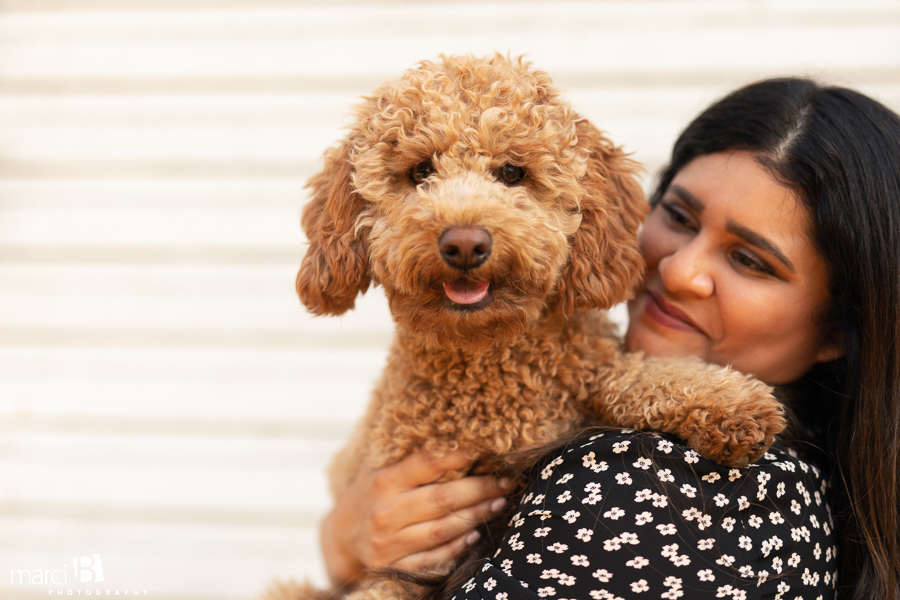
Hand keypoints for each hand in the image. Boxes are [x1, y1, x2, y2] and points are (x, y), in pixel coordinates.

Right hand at [320, 450, 508, 586]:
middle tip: (504, 481)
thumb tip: (455, 437)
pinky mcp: (394, 567)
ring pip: (443, 529)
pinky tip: (476, 534)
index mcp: (382, 482)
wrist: (341, 538)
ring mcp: (389, 543)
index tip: (485, 450)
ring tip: (499, 503)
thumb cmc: (370, 495)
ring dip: (476, 516)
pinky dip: (458, 546)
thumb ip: (409, 458)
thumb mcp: (379, 469)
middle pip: (442, 498)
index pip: (426, 464)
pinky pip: (434, 558)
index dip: (458, 455)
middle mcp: (384, 512)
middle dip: (480, 489)